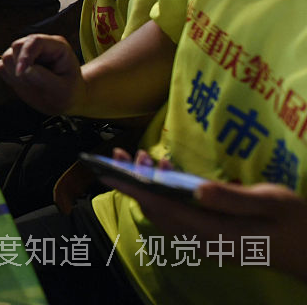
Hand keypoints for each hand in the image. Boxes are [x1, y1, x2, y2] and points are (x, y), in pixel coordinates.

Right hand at [0, 33, 85, 114]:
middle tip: (30, 84)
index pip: (34, 41)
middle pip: (16, 46)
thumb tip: (24, 70)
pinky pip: (0, 65)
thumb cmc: (69, 93)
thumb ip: (44, 79)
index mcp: (55, 46)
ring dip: (13, 75)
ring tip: (29, 86)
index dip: (25, 55)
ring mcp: (25, 54)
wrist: (65, 99)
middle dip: (18, 66)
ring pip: (6, 57)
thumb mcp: (62, 90)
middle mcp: (38, 45)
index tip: (21, 73)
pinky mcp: (15, 64)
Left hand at [106, 149, 306, 280]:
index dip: (135, 190)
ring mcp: (208, 243)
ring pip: (166, 215)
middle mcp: (205, 241)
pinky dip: (165, 196)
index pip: (164, 209)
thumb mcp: (269, 203)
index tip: (109, 173)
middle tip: (122, 154)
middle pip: (158, 212)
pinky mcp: (213, 239)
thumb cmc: (296, 222)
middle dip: (135, 183)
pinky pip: (179, 218)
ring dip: (149, 188)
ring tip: (141, 158)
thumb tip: (195, 188)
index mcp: (216, 233)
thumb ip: (231, 199)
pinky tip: (166, 175)